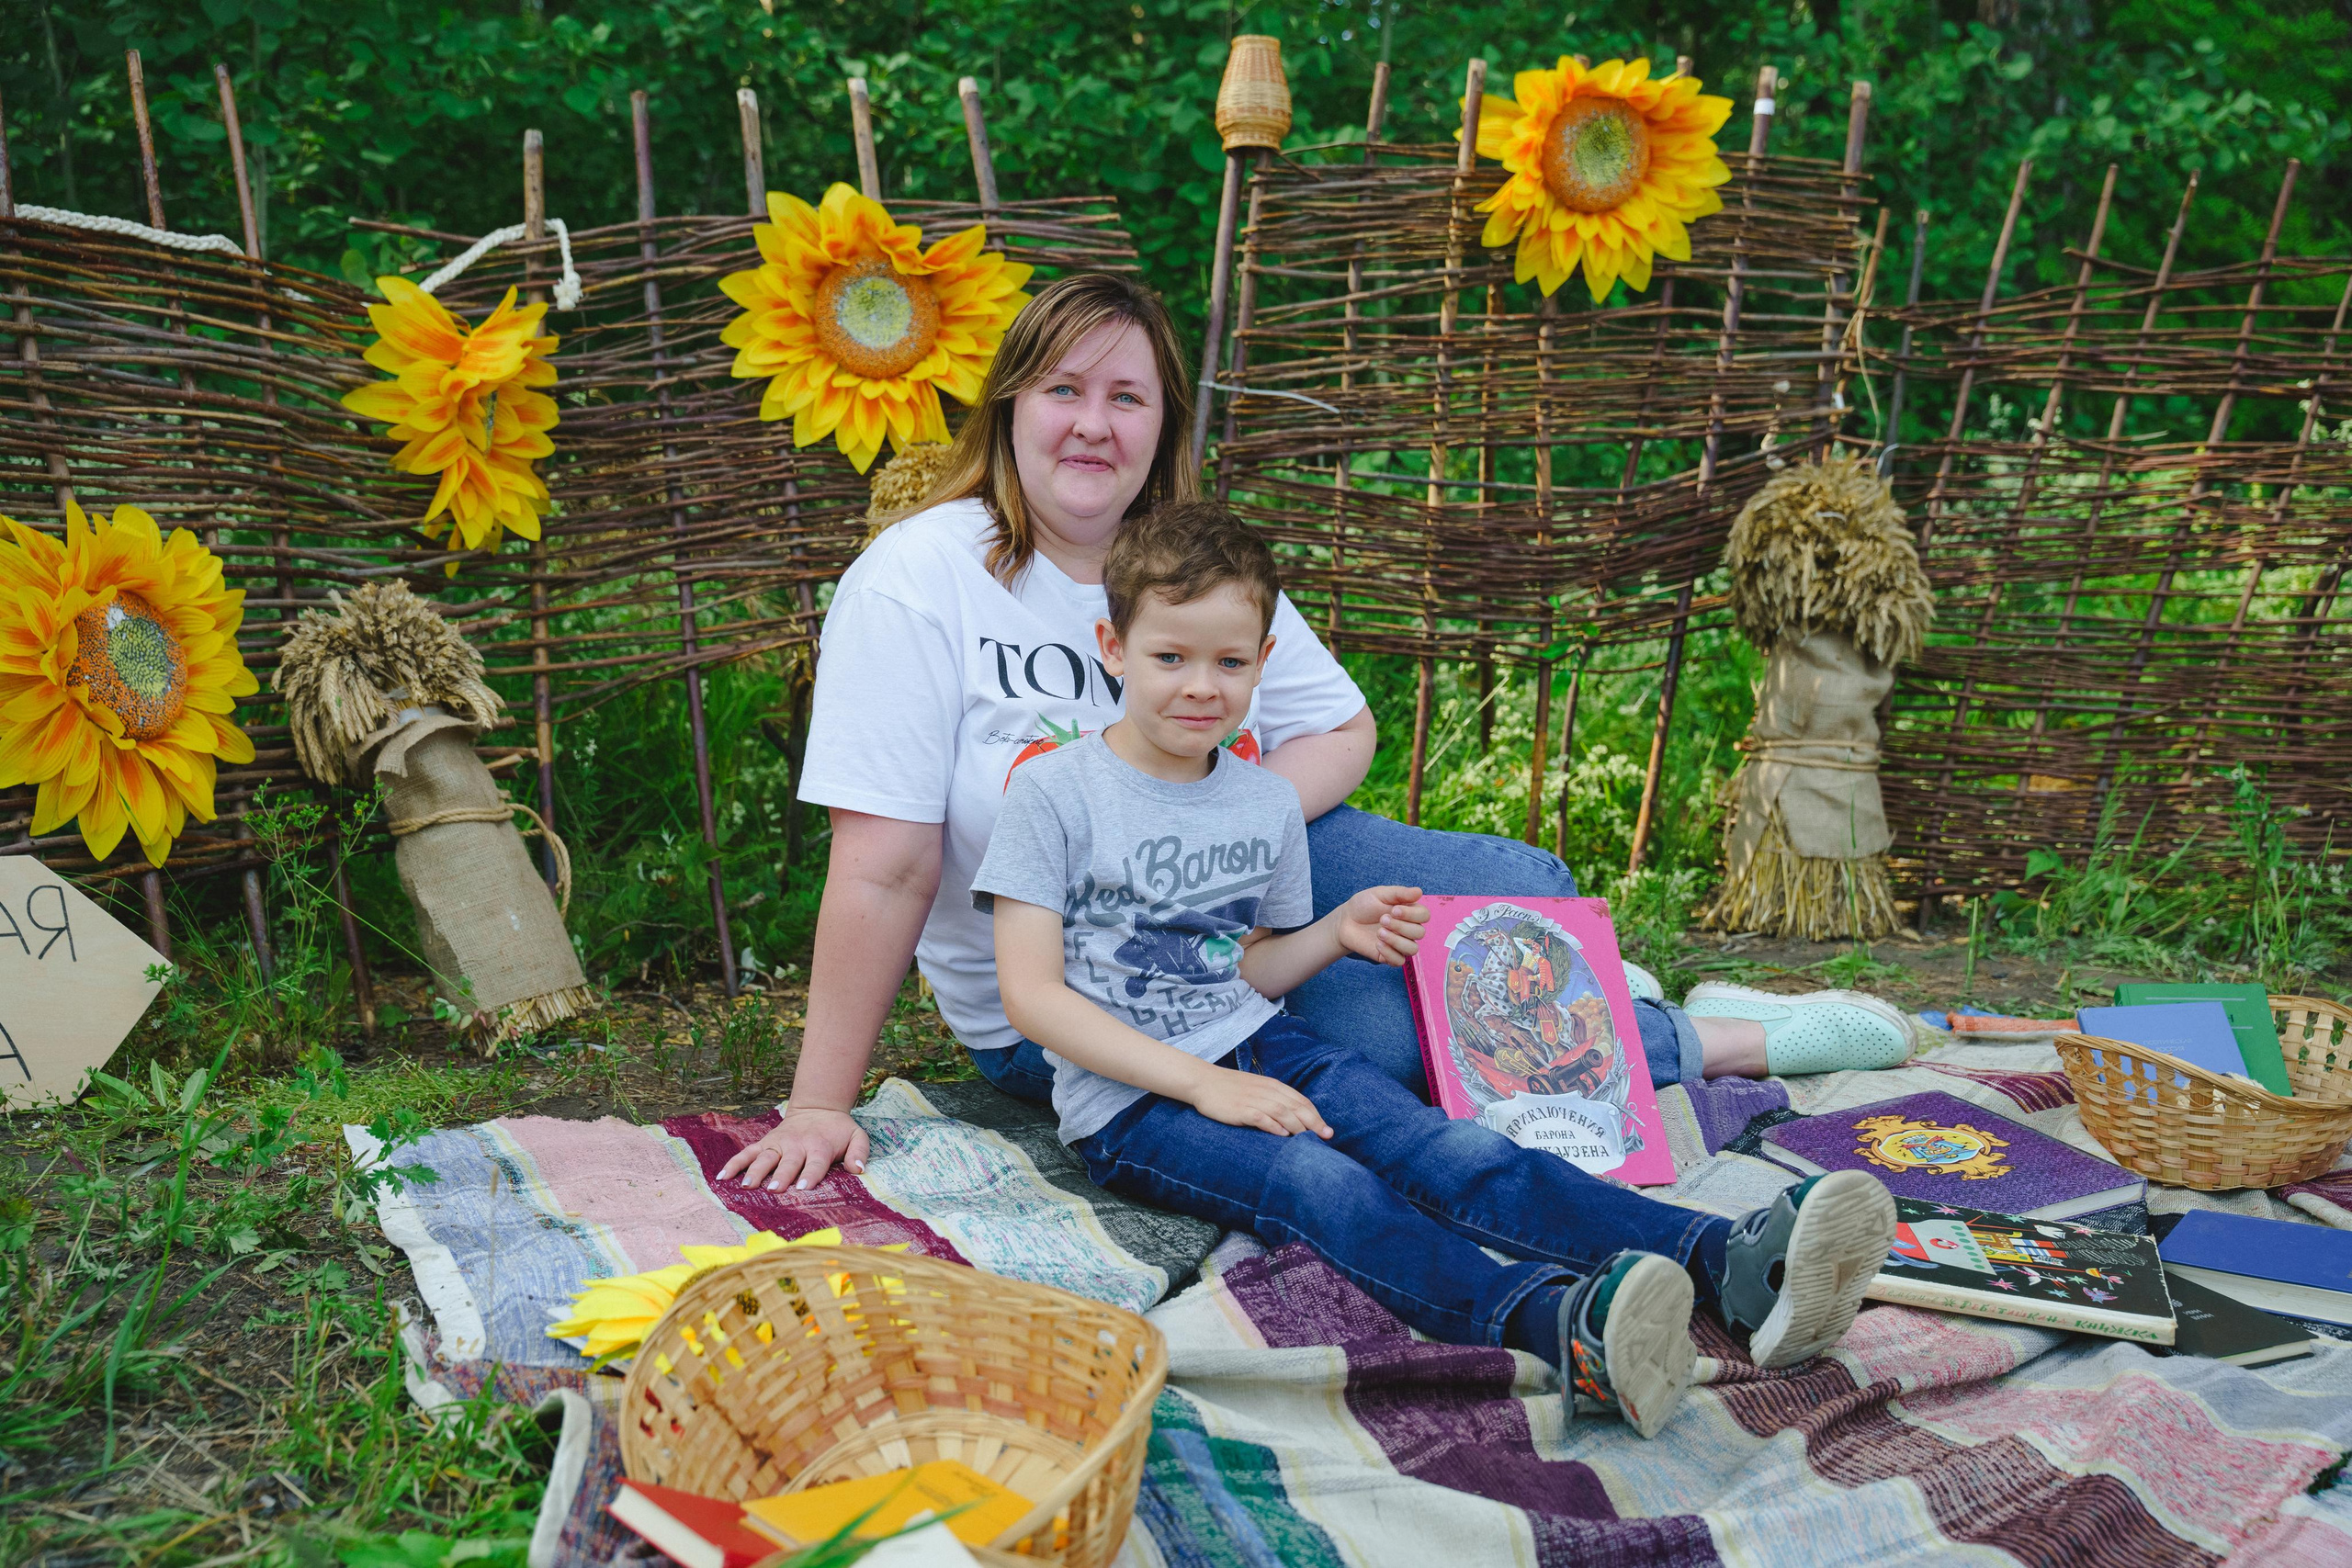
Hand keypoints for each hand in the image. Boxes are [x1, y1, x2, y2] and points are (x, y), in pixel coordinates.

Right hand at [715, 1106, 868, 1190]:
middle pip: (788, 1163)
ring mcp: (778, 1144)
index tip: (802, 1188)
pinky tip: (722, 1177)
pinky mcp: (765, 1143)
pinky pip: (747, 1153)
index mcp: (819, 1146)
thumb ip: (859, 1152)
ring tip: (746, 1185)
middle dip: (781, 1175)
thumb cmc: (837, 1129)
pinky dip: (734, 1163)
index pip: (815, 1163)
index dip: (810, 1175)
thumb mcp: (856, 1136)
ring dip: (756, 1171)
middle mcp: (797, 1145)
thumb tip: (859, 1170)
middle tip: (774, 1189)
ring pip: (765, 1158)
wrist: (818, 1108)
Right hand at [1186, 1064, 1333, 1138]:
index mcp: (1273, 1085)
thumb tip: (1293, 1118)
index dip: (1317, 1116)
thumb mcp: (1257, 1089)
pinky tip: (1282, 1136)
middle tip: (1327, 1137)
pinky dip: (1274, 1126)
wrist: (1203, 1081)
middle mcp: (1267, 1091)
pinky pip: (1261, 1117)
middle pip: (1296, 1107)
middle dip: (1314, 1123)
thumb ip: (1274, 1100)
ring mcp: (1253, 1099)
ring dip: (1298, 1127)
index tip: (1328, 1131)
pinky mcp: (1241, 1109)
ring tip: (1308, 1141)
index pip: (1301, 1101)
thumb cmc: (1230, 1088)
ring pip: (1283, 1112)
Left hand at [1335, 885, 1427, 966]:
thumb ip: (1399, 893)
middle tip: (1382, 919)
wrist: (1345, 921)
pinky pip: (1399, 961)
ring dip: (1396, 940)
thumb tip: (1419, 891)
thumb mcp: (1379, 894)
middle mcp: (1408, 929)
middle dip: (1401, 926)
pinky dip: (1389, 953)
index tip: (1394, 910)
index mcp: (1409, 912)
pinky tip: (1377, 944)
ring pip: (1413, 949)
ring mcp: (1399, 944)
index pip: (1424, 915)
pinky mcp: (1389, 956)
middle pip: (1420, 933)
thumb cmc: (1363, 905)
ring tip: (1379, 932)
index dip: (1412, 914)